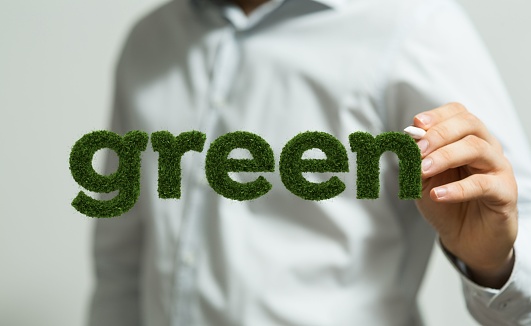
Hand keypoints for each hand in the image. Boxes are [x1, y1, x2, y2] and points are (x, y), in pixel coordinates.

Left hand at [413, 102, 517, 288]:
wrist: (466, 238)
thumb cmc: (446, 203)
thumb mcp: (422, 179)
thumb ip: (416, 160)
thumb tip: (408, 140)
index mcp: (467, 138)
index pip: (458, 113)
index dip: (437, 116)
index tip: (416, 124)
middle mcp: (486, 148)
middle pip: (470, 124)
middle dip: (439, 134)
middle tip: (417, 149)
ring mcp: (497, 168)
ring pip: (477, 148)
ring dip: (445, 157)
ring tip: (423, 171)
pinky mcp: (504, 193)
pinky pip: (483, 184)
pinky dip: (457, 189)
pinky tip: (438, 194)